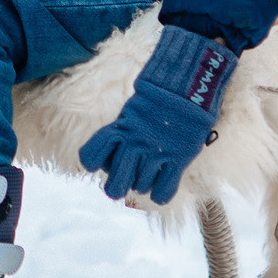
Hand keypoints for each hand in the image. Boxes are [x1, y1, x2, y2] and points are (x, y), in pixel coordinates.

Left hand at [78, 24, 236, 204]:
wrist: (187, 84)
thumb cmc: (159, 98)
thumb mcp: (131, 110)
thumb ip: (122, 131)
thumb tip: (115, 150)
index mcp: (119, 128)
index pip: (90, 158)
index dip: (95, 164)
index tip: (104, 161)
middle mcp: (134, 143)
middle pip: (114, 188)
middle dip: (117, 187)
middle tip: (125, 180)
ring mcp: (156, 152)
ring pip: (140, 188)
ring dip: (143, 184)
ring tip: (151, 171)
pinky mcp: (178, 158)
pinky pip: (163, 191)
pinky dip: (161, 193)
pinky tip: (163, 183)